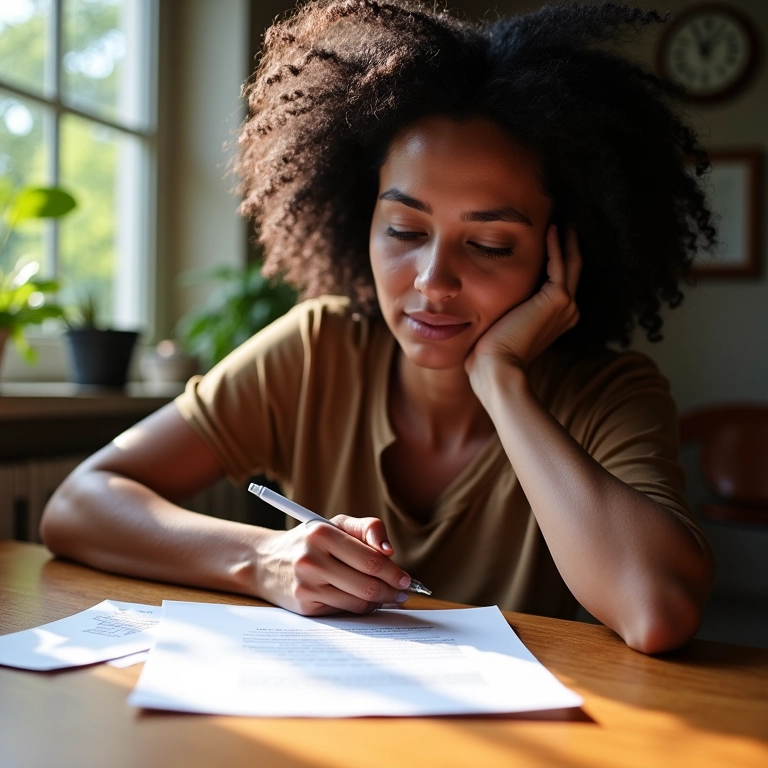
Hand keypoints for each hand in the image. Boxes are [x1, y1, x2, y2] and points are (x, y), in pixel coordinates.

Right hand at [255, 515, 412, 614]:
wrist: (266, 561)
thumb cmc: (310, 541)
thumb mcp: (336, 524)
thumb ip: (368, 529)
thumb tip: (389, 551)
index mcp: (322, 533)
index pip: (370, 558)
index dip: (393, 572)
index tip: (406, 579)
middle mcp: (312, 559)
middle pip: (367, 583)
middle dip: (391, 590)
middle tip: (403, 592)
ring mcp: (306, 584)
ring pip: (358, 601)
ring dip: (379, 601)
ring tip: (387, 597)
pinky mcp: (304, 604)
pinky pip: (344, 610)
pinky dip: (361, 607)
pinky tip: (365, 601)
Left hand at [465, 224, 581, 380]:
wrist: (495, 369)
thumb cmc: (489, 356)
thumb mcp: (499, 327)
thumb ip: (502, 312)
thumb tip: (480, 301)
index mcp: (554, 319)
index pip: (558, 281)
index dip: (554, 259)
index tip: (544, 238)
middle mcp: (566, 311)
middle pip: (570, 269)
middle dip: (565, 244)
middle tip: (560, 219)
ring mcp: (565, 305)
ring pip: (570, 263)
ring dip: (565, 239)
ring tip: (558, 217)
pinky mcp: (558, 298)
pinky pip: (560, 263)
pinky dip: (556, 244)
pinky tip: (551, 227)